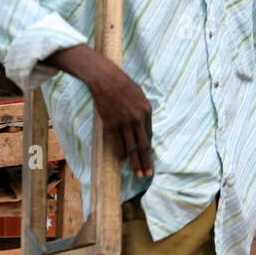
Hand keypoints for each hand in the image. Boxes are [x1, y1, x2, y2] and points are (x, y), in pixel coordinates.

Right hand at [46, 44, 153, 176]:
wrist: (106, 79)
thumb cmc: (123, 85)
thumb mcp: (139, 96)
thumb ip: (143, 112)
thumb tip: (143, 129)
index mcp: (147, 111)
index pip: (148, 136)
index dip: (148, 149)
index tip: (149, 159)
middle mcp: (137, 119)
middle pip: (143, 145)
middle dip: (146, 162)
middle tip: (147, 174)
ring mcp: (124, 123)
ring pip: (131, 148)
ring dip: (134, 162)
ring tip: (137, 173)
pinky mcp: (111, 124)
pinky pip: (117, 142)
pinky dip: (120, 152)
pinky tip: (122, 160)